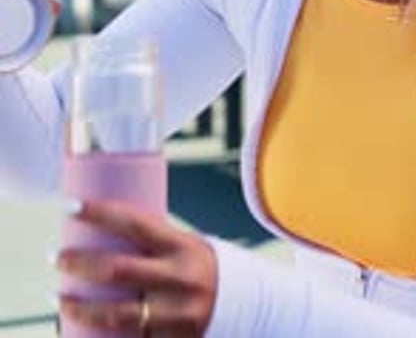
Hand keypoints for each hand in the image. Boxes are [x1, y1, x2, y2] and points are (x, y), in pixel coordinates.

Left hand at [57, 199, 217, 335]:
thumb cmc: (199, 267)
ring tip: (58, 298)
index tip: (69, 206)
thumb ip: (150, 242)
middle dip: (79, 264)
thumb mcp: (184, 245)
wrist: (245, 306)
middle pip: (118, 270)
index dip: (99, 213)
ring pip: (117, 316)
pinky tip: (77, 332)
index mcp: (181, 246)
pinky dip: (101, 337)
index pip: (134, 223)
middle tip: (56, 256)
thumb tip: (101, 228)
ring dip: (80, 309)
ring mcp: (176, 316)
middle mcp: (179, 280)